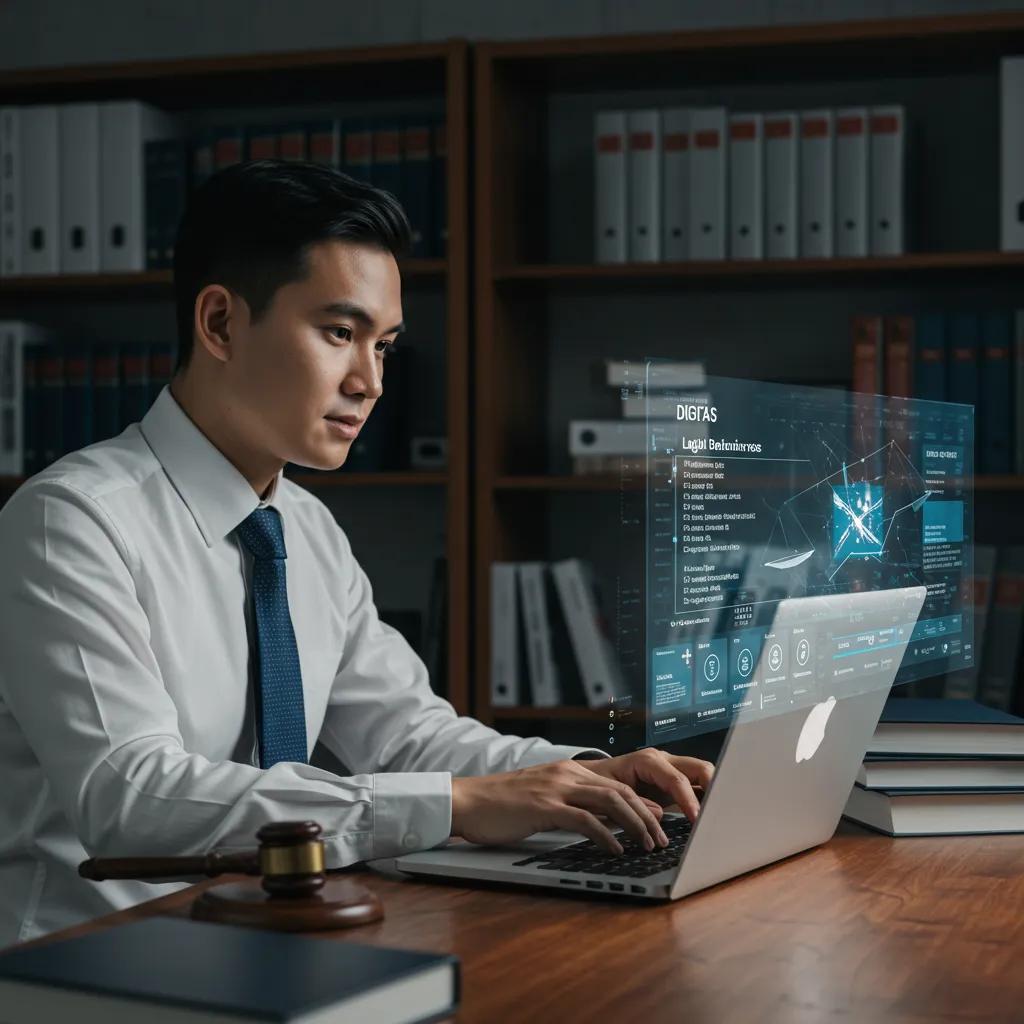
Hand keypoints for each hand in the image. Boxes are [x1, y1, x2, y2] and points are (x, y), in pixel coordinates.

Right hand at [450, 759, 668, 854]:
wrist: (468, 800)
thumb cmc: (503, 805)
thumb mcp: (544, 799)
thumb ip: (573, 804)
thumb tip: (605, 822)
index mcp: (569, 771)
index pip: (617, 784)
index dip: (642, 803)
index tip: (660, 822)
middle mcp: (567, 774)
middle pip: (621, 791)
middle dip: (646, 817)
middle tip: (662, 839)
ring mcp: (556, 788)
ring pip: (610, 802)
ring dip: (634, 825)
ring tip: (647, 845)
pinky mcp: (544, 807)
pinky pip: (585, 820)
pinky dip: (606, 836)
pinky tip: (616, 850)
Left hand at [576, 748, 714, 822]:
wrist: (591, 779)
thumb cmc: (599, 783)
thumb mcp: (611, 793)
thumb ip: (635, 803)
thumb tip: (660, 815)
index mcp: (648, 761)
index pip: (677, 779)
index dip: (689, 800)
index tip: (697, 819)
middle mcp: (664, 761)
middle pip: (700, 768)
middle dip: (714, 788)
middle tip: (718, 814)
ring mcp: (672, 770)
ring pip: (703, 775)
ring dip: (713, 794)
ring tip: (719, 816)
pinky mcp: (675, 783)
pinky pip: (697, 787)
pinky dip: (706, 799)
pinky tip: (710, 816)